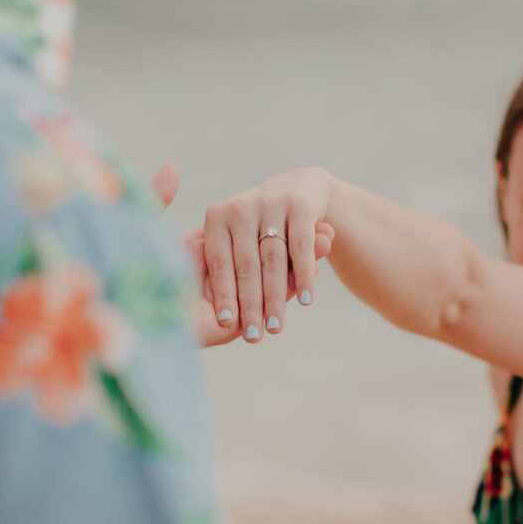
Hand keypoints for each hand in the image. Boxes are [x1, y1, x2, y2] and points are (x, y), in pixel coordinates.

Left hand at [150, 164, 332, 348]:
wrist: (300, 186)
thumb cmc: (259, 226)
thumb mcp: (236, 235)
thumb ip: (224, 265)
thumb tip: (217, 314)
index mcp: (217, 217)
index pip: (219, 262)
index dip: (223, 293)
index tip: (226, 324)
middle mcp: (241, 207)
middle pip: (246, 265)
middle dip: (250, 305)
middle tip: (254, 337)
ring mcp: (271, 203)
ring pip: (273, 260)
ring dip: (275, 297)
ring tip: (276, 328)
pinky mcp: (300, 205)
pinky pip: (300, 247)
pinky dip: (303, 275)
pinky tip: (305, 300)